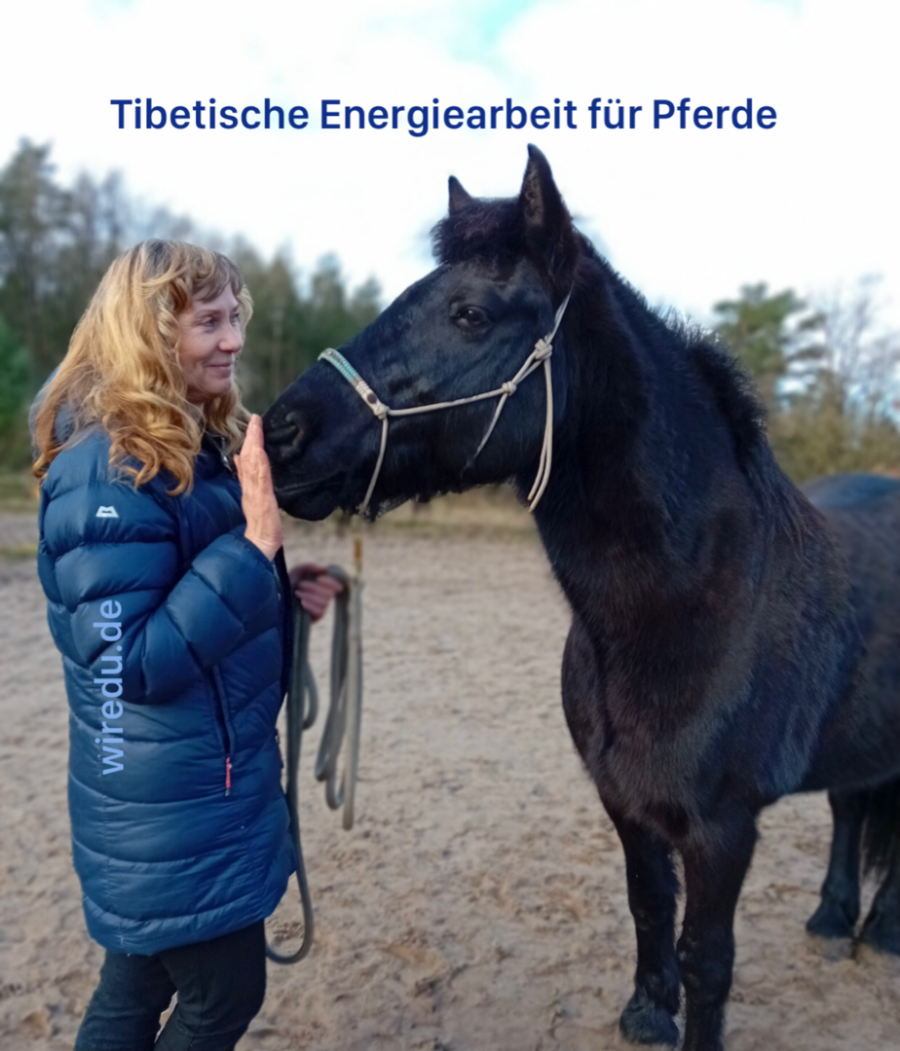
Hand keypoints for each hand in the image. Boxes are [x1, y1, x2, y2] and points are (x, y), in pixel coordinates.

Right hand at [234, 415, 282, 560]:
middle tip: (255, 418)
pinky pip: (260, 479)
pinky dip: (258, 465)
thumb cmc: (259, 523)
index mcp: (250, 484)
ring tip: (256, 429)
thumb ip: (245, 478)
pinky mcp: (262, 500)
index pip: (248, 458)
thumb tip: (238, 458)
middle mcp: (252, 485)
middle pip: (250, 457)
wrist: (260, 543)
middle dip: (252, 437)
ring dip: (255, 446)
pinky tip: (259, 453)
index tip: (254, 422)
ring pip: (254, 465)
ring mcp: (256, 492)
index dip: (250, 440)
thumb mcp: (251, 496)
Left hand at [289, 562, 344, 622]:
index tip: (319, 578)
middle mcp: (324, 597)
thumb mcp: (297, 571)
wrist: (278, 598)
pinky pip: (320, 611)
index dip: (331, 582)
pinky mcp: (317, 617)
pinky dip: (311, 605)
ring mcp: (321, 607)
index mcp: (323, 586)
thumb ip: (310, 567)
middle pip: (329, 593)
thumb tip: (325, 570)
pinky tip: (302, 602)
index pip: (336, 585)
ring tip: (297, 593)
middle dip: (314, 587)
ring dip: (310, 596)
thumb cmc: (288, 583)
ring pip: (325, 602)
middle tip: (301, 584)